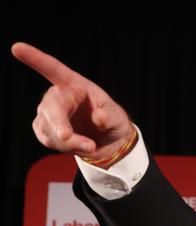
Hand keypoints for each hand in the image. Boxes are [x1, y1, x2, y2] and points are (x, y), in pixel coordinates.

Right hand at [11, 42, 133, 160]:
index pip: (54, 69)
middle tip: (66, 137)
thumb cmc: (112, 122)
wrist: (108, 143)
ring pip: (49, 128)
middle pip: (50, 107)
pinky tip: (80, 146)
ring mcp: (49, 114)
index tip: (17, 48)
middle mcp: (59, 96)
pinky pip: (49, 139)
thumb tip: (100, 117)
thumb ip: (110, 117)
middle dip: (58, 123)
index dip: (36, 59)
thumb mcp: (118, 118)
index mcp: (75, 84)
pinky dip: (66, 147)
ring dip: (70, 141)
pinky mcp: (45, 130)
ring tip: (91, 146)